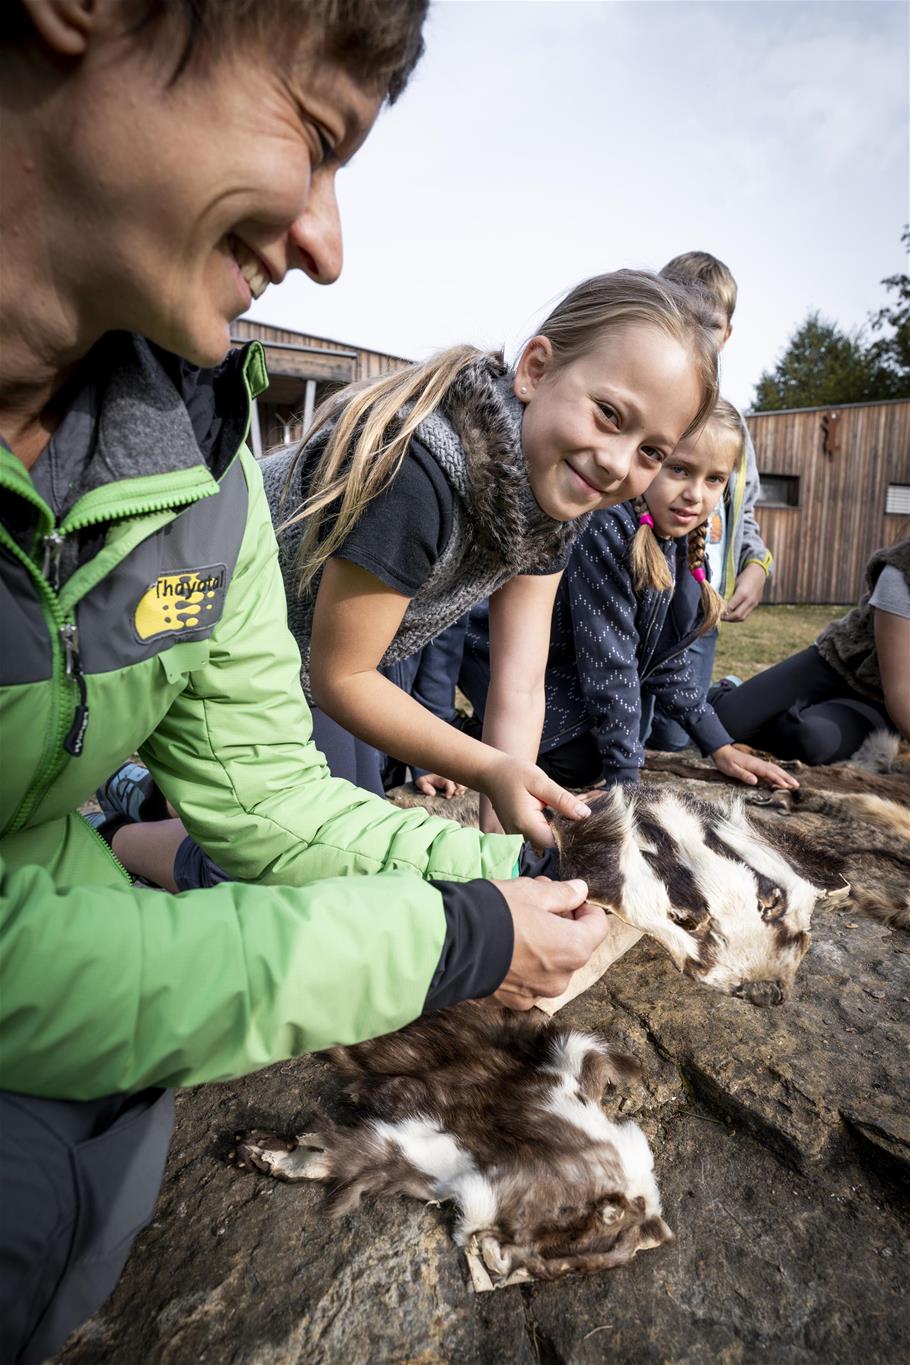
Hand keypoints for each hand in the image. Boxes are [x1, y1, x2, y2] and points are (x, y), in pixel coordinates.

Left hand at [415, 773, 466, 798]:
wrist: (428, 776)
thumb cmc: (425, 781)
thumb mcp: (421, 782)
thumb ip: (424, 787)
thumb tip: (432, 793)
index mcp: (443, 778)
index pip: (449, 784)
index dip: (450, 791)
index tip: (447, 797)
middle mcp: (450, 778)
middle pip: (460, 783)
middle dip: (460, 789)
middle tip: (457, 795)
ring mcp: (454, 780)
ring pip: (464, 784)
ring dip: (463, 789)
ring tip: (459, 794)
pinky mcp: (457, 783)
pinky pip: (464, 785)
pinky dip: (464, 789)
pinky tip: (461, 794)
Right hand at [480, 752, 590, 848]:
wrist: (491, 773)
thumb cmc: (513, 774)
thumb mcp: (540, 781)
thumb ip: (562, 799)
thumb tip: (585, 815)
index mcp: (526, 824)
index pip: (556, 842)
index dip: (571, 834)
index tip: (581, 820)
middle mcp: (520, 835)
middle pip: (551, 844)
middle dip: (566, 831)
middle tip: (576, 812)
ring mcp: (517, 837)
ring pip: (545, 841)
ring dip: (557, 829)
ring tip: (562, 810)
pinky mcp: (518, 834)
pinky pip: (538, 836)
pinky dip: (548, 827)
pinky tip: (552, 813)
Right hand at [490, 876, 609, 1008]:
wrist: (453, 944)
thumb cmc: (497, 913)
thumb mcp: (532, 892)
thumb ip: (563, 893)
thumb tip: (580, 891)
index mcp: (574, 949)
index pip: (599, 925)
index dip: (585, 907)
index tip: (567, 896)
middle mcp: (562, 977)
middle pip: (576, 946)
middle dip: (563, 923)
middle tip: (539, 902)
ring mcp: (539, 993)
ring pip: (553, 963)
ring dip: (545, 943)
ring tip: (519, 922)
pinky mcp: (516, 1000)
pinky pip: (531, 979)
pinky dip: (525, 963)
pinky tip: (507, 947)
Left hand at [711, 743, 798, 788]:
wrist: (721, 751)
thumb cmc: (725, 761)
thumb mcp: (731, 770)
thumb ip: (743, 775)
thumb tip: (755, 781)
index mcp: (754, 765)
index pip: (769, 773)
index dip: (778, 780)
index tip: (786, 786)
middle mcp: (758, 763)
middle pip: (775, 770)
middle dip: (787, 778)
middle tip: (796, 785)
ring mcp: (758, 763)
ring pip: (775, 769)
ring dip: (785, 775)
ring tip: (793, 782)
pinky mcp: (757, 764)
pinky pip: (771, 768)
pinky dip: (779, 772)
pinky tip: (782, 776)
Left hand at [723, 563, 766, 621]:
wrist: (758, 573)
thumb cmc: (744, 576)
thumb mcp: (734, 583)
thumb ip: (728, 594)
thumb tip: (719, 603)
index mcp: (742, 594)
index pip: (731, 607)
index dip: (723, 612)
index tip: (717, 613)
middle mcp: (749, 600)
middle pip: (737, 615)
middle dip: (727, 618)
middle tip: (720, 617)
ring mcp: (754, 604)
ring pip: (742, 617)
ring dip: (733, 619)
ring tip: (725, 617)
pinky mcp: (755, 605)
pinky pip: (746, 614)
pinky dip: (738, 616)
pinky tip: (732, 614)